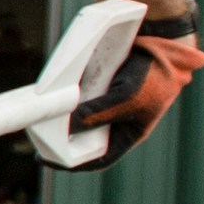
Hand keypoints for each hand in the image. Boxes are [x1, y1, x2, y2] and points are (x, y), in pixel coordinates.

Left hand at [58, 14, 203, 168]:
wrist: (165, 42)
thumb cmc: (154, 76)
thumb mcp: (125, 99)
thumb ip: (97, 114)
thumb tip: (66, 127)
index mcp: (128, 134)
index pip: (98, 158)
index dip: (72, 162)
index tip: (46, 159)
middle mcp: (118, 121)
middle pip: (85, 136)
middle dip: (63, 136)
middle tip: (38, 131)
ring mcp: (111, 102)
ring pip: (82, 114)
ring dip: (64, 114)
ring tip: (43, 112)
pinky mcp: (104, 84)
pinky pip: (82, 93)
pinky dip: (69, 94)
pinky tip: (55, 90)